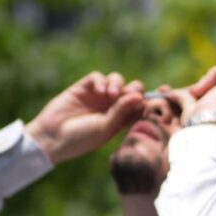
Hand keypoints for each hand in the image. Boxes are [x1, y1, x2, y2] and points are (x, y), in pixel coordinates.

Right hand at [26, 71, 144, 163]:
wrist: (53, 137)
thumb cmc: (82, 138)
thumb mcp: (106, 128)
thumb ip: (122, 111)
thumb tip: (139, 96)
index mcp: (122, 119)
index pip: (142, 106)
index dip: (151, 100)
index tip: (162, 95)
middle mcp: (112, 106)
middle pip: (132, 90)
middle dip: (136, 89)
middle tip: (132, 94)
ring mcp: (98, 96)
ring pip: (116, 80)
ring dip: (118, 84)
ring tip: (112, 95)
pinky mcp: (84, 88)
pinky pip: (97, 77)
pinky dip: (101, 81)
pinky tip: (99, 91)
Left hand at [181, 63, 215, 131]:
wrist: (207, 132)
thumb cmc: (198, 129)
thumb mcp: (189, 114)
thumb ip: (184, 101)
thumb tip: (171, 94)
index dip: (203, 95)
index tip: (191, 101)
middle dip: (204, 87)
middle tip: (191, 93)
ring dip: (207, 82)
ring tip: (195, 92)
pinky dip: (213, 72)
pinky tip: (203, 83)